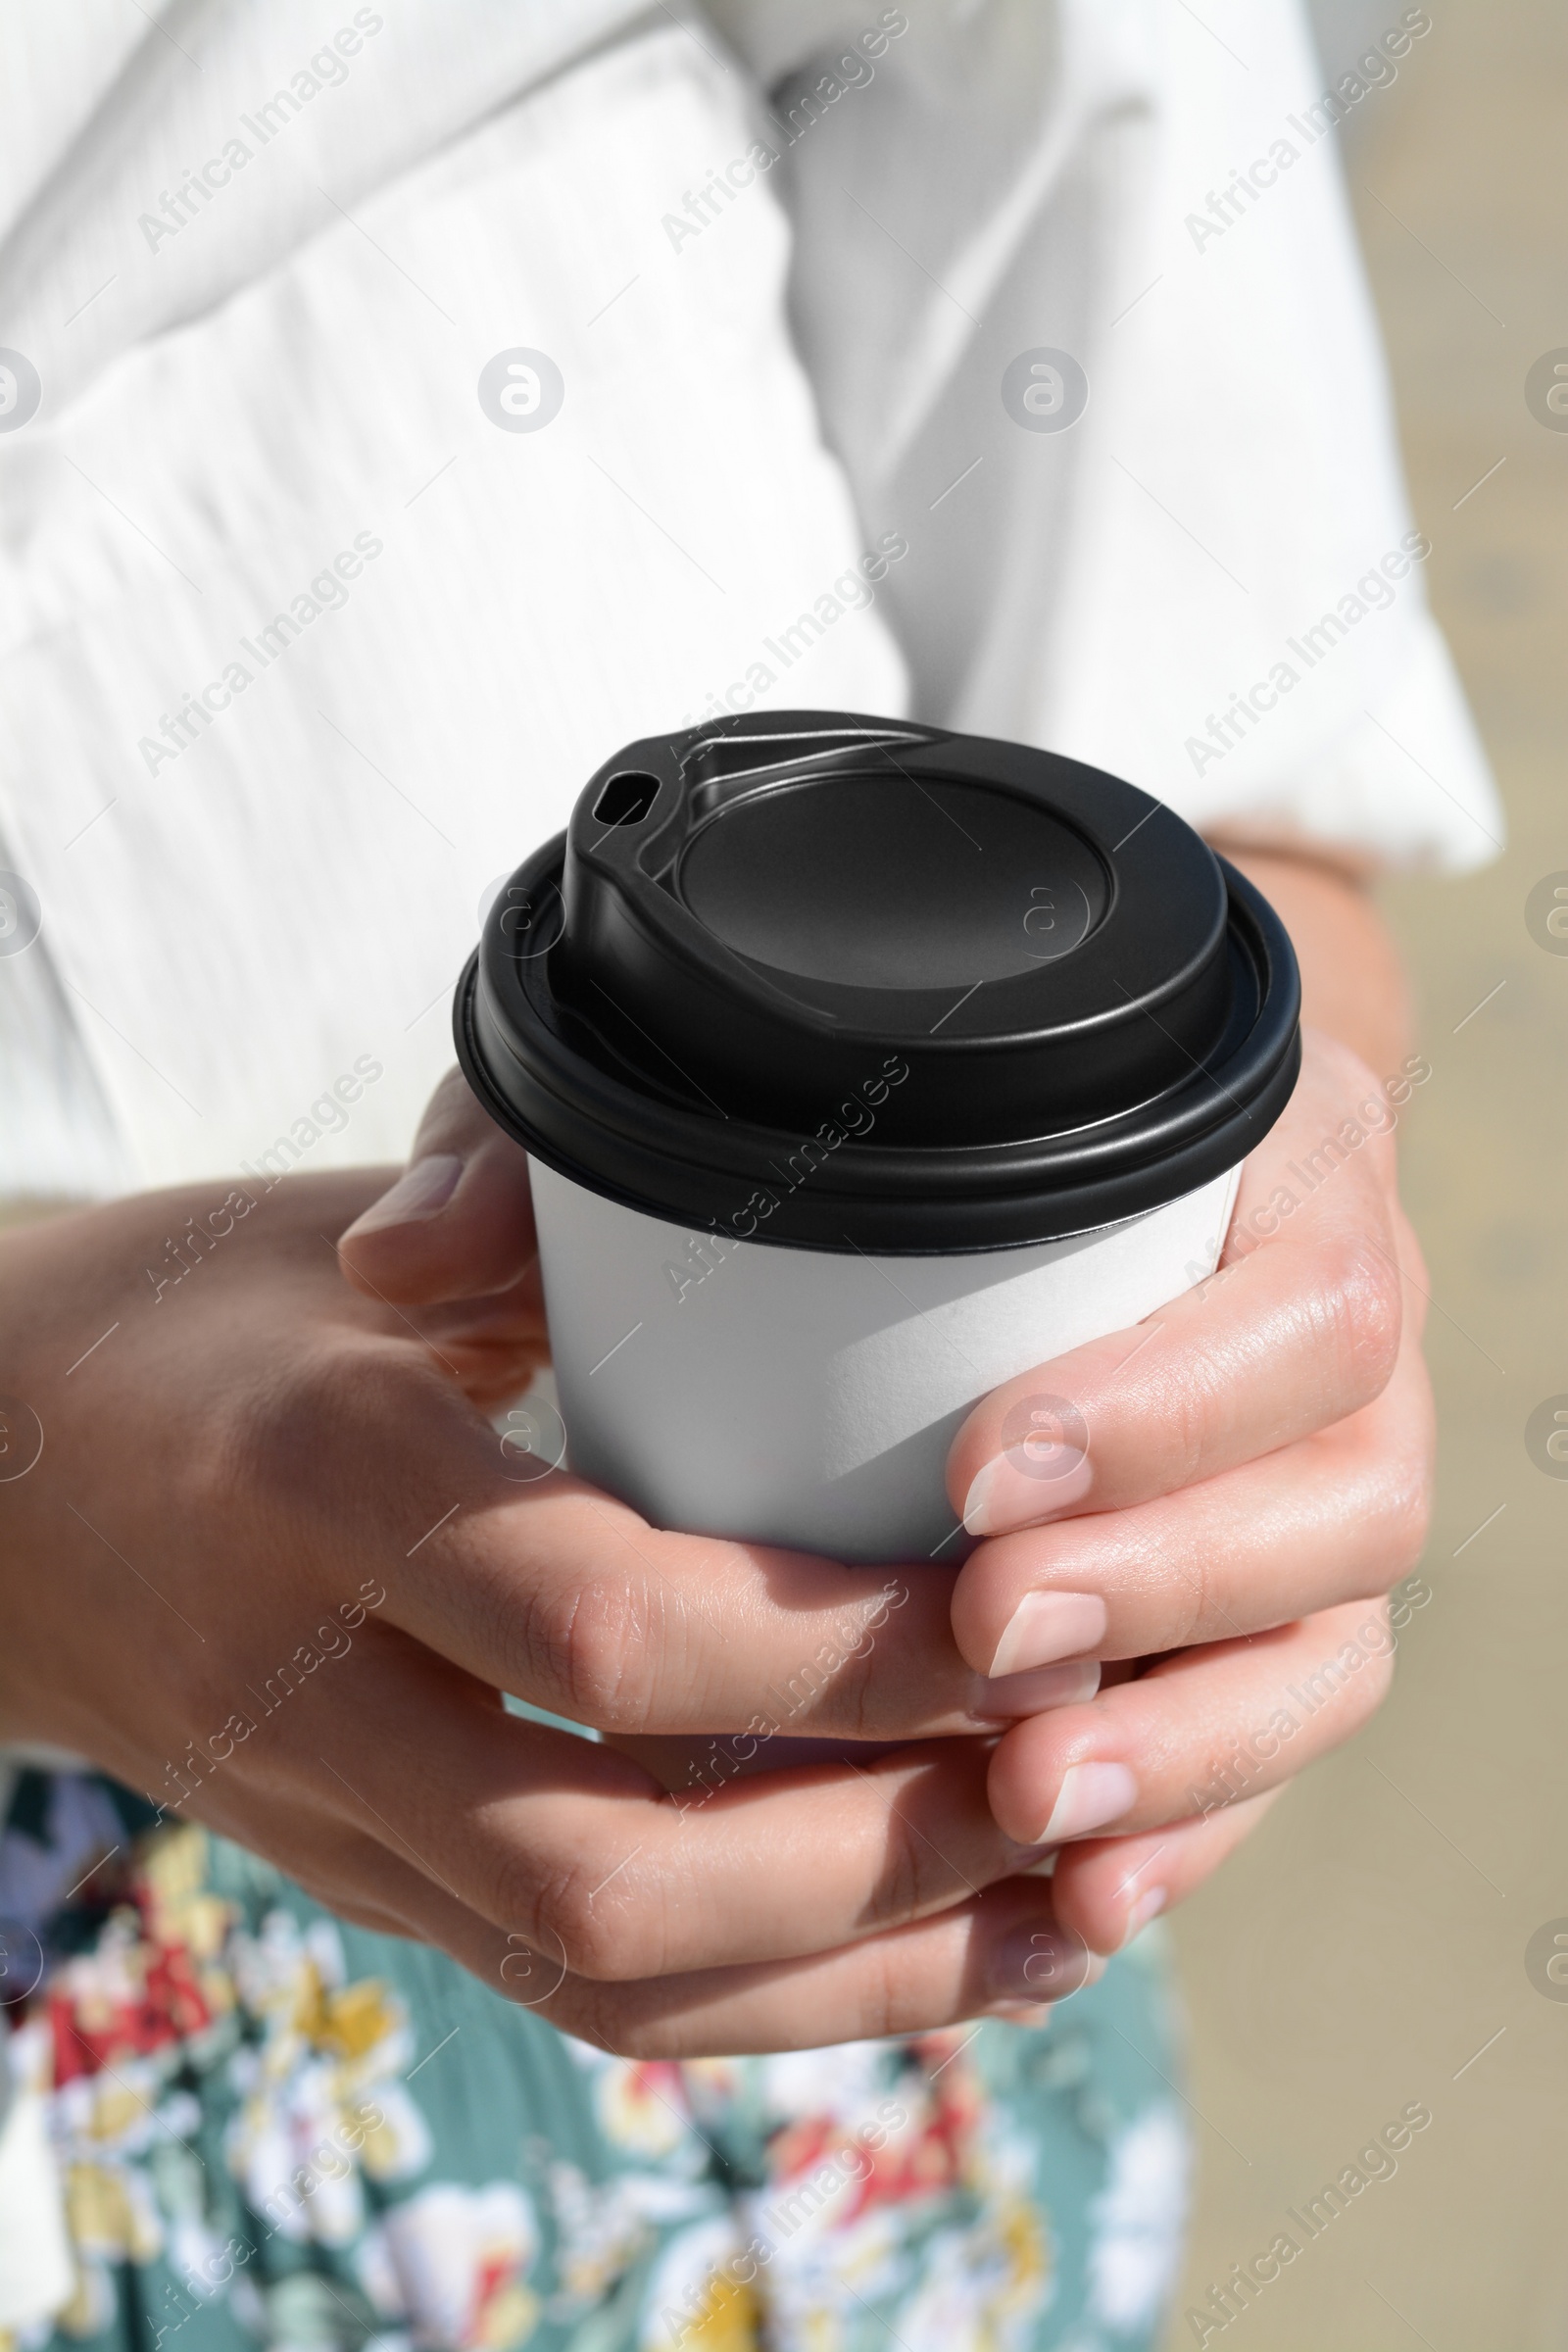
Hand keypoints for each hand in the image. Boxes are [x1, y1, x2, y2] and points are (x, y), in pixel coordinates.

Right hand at [0, 1160, 1107, 2056]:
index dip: (844, 1647)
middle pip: (606, 1867)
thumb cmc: (190, 1322)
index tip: (1028, 1608)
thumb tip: (746, 1213)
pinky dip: (777, 2003)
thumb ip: (516, 1204)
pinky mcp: (367, 1883)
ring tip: (1065, 1901)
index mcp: (318, 1479)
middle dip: (878, 1846)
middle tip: (1077, 1764)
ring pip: (600, 1978)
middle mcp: (308, 1686)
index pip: (600, 1618)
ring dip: (856, 1969)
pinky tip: (936, 1956)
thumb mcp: (337, 1224)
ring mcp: (328, 1818)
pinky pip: (573, 1996)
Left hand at [944, 1025, 1432, 1952]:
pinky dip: (1187, 1824)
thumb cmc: (1027, 1116)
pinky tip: (1081, 1896)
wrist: (1160, 1167)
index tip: (982, 1471)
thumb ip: (855, 1136)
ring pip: (1334, 1646)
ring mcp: (1339, 1493)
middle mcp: (1352, 1358)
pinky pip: (1278, 1739)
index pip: (1315, 1310)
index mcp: (1309, 1193)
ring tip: (1029, 1792)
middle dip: (1164, 1585)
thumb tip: (565, 1204)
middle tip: (990, 1629)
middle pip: (1352, 1502)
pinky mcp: (1293, 1617)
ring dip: (1185, 1741)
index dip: (1168, 1412)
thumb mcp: (993, 1082)